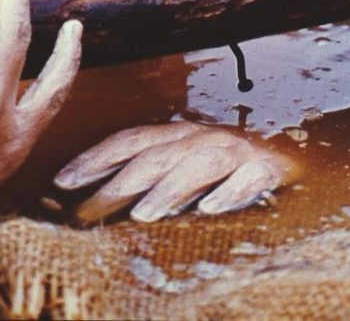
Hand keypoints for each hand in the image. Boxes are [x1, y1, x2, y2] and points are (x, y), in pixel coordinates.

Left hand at [54, 122, 296, 223]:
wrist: (288, 156)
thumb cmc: (221, 168)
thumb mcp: (180, 166)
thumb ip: (144, 179)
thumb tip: (90, 202)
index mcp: (175, 135)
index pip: (128, 141)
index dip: (94, 158)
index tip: (61, 181)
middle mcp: (200, 138)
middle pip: (154, 158)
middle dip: (117, 185)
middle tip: (87, 213)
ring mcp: (234, 151)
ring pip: (196, 166)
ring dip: (168, 189)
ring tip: (142, 215)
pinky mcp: (266, 169)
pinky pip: (247, 179)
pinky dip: (229, 193)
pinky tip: (211, 210)